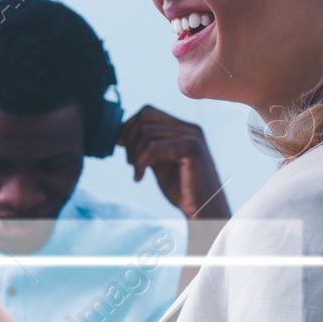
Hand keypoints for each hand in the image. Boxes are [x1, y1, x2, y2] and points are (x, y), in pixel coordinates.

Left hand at [117, 105, 229, 221]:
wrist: (202, 210)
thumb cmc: (181, 189)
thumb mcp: (159, 163)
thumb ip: (147, 147)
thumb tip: (122, 134)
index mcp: (182, 128)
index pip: (148, 111)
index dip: (128, 126)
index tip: (119, 145)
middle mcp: (189, 128)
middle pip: (146, 116)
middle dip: (129, 137)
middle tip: (128, 161)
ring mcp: (192, 136)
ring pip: (147, 132)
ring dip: (134, 153)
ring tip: (137, 172)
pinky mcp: (191, 149)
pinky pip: (154, 147)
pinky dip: (141, 163)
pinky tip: (139, 178)